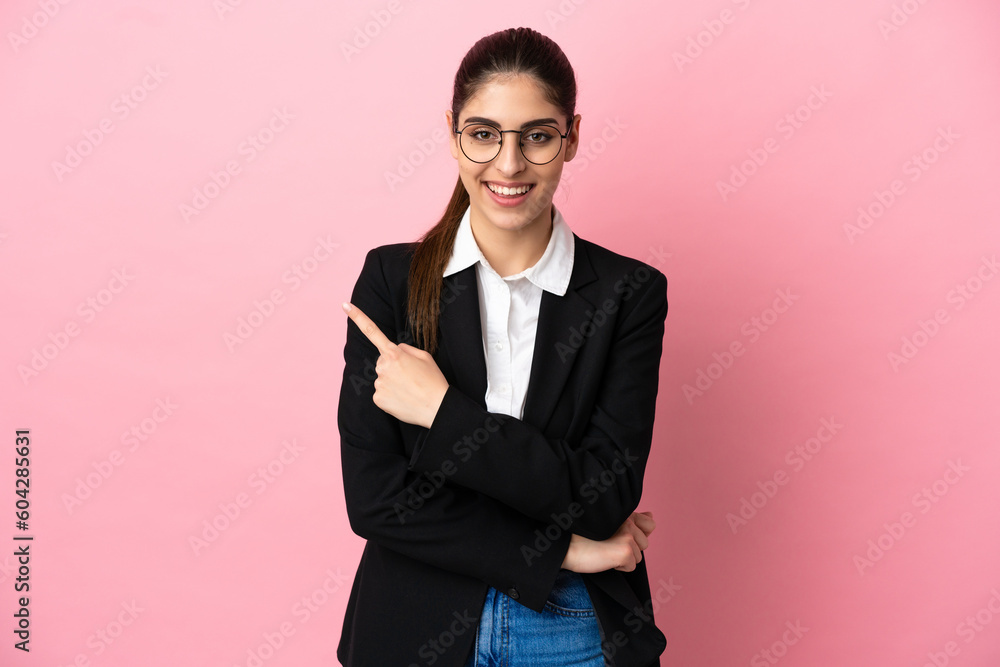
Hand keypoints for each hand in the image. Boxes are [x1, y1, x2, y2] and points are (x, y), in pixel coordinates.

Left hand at [342, 301, 448, 428]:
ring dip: (393, 382)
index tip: (345, 305)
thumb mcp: (425, 357)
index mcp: (394, 353)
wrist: (436, 408)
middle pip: (383, 362)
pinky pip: (381, 393)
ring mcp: (379, 383)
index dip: (358, 317)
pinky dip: (390, 396)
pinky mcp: (377, 399)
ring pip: (382, 379)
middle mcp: (383, 366)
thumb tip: (394, 350)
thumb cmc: (433, 381)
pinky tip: (403, 399)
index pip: (372, 331)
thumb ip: (406, 349)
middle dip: (393, 367)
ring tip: (410, 390)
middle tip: (411, 377)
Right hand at [561, 511, 655, 572]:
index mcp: (625, 513)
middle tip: (608, 544)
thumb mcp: (611, 523)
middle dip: (629, 548)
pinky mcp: (625, 552)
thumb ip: (632, 520)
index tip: (620, 536)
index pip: (650, 524)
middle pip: (644, 544)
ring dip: (624, 558)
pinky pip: (631, 566)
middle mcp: (628, 522)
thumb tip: (651, 515)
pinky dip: (619, 567)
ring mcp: (628, 536)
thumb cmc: (584, 536)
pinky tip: (605, 558)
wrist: (567, 547)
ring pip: (638, 556)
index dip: (639, 534)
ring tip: (606, 550)